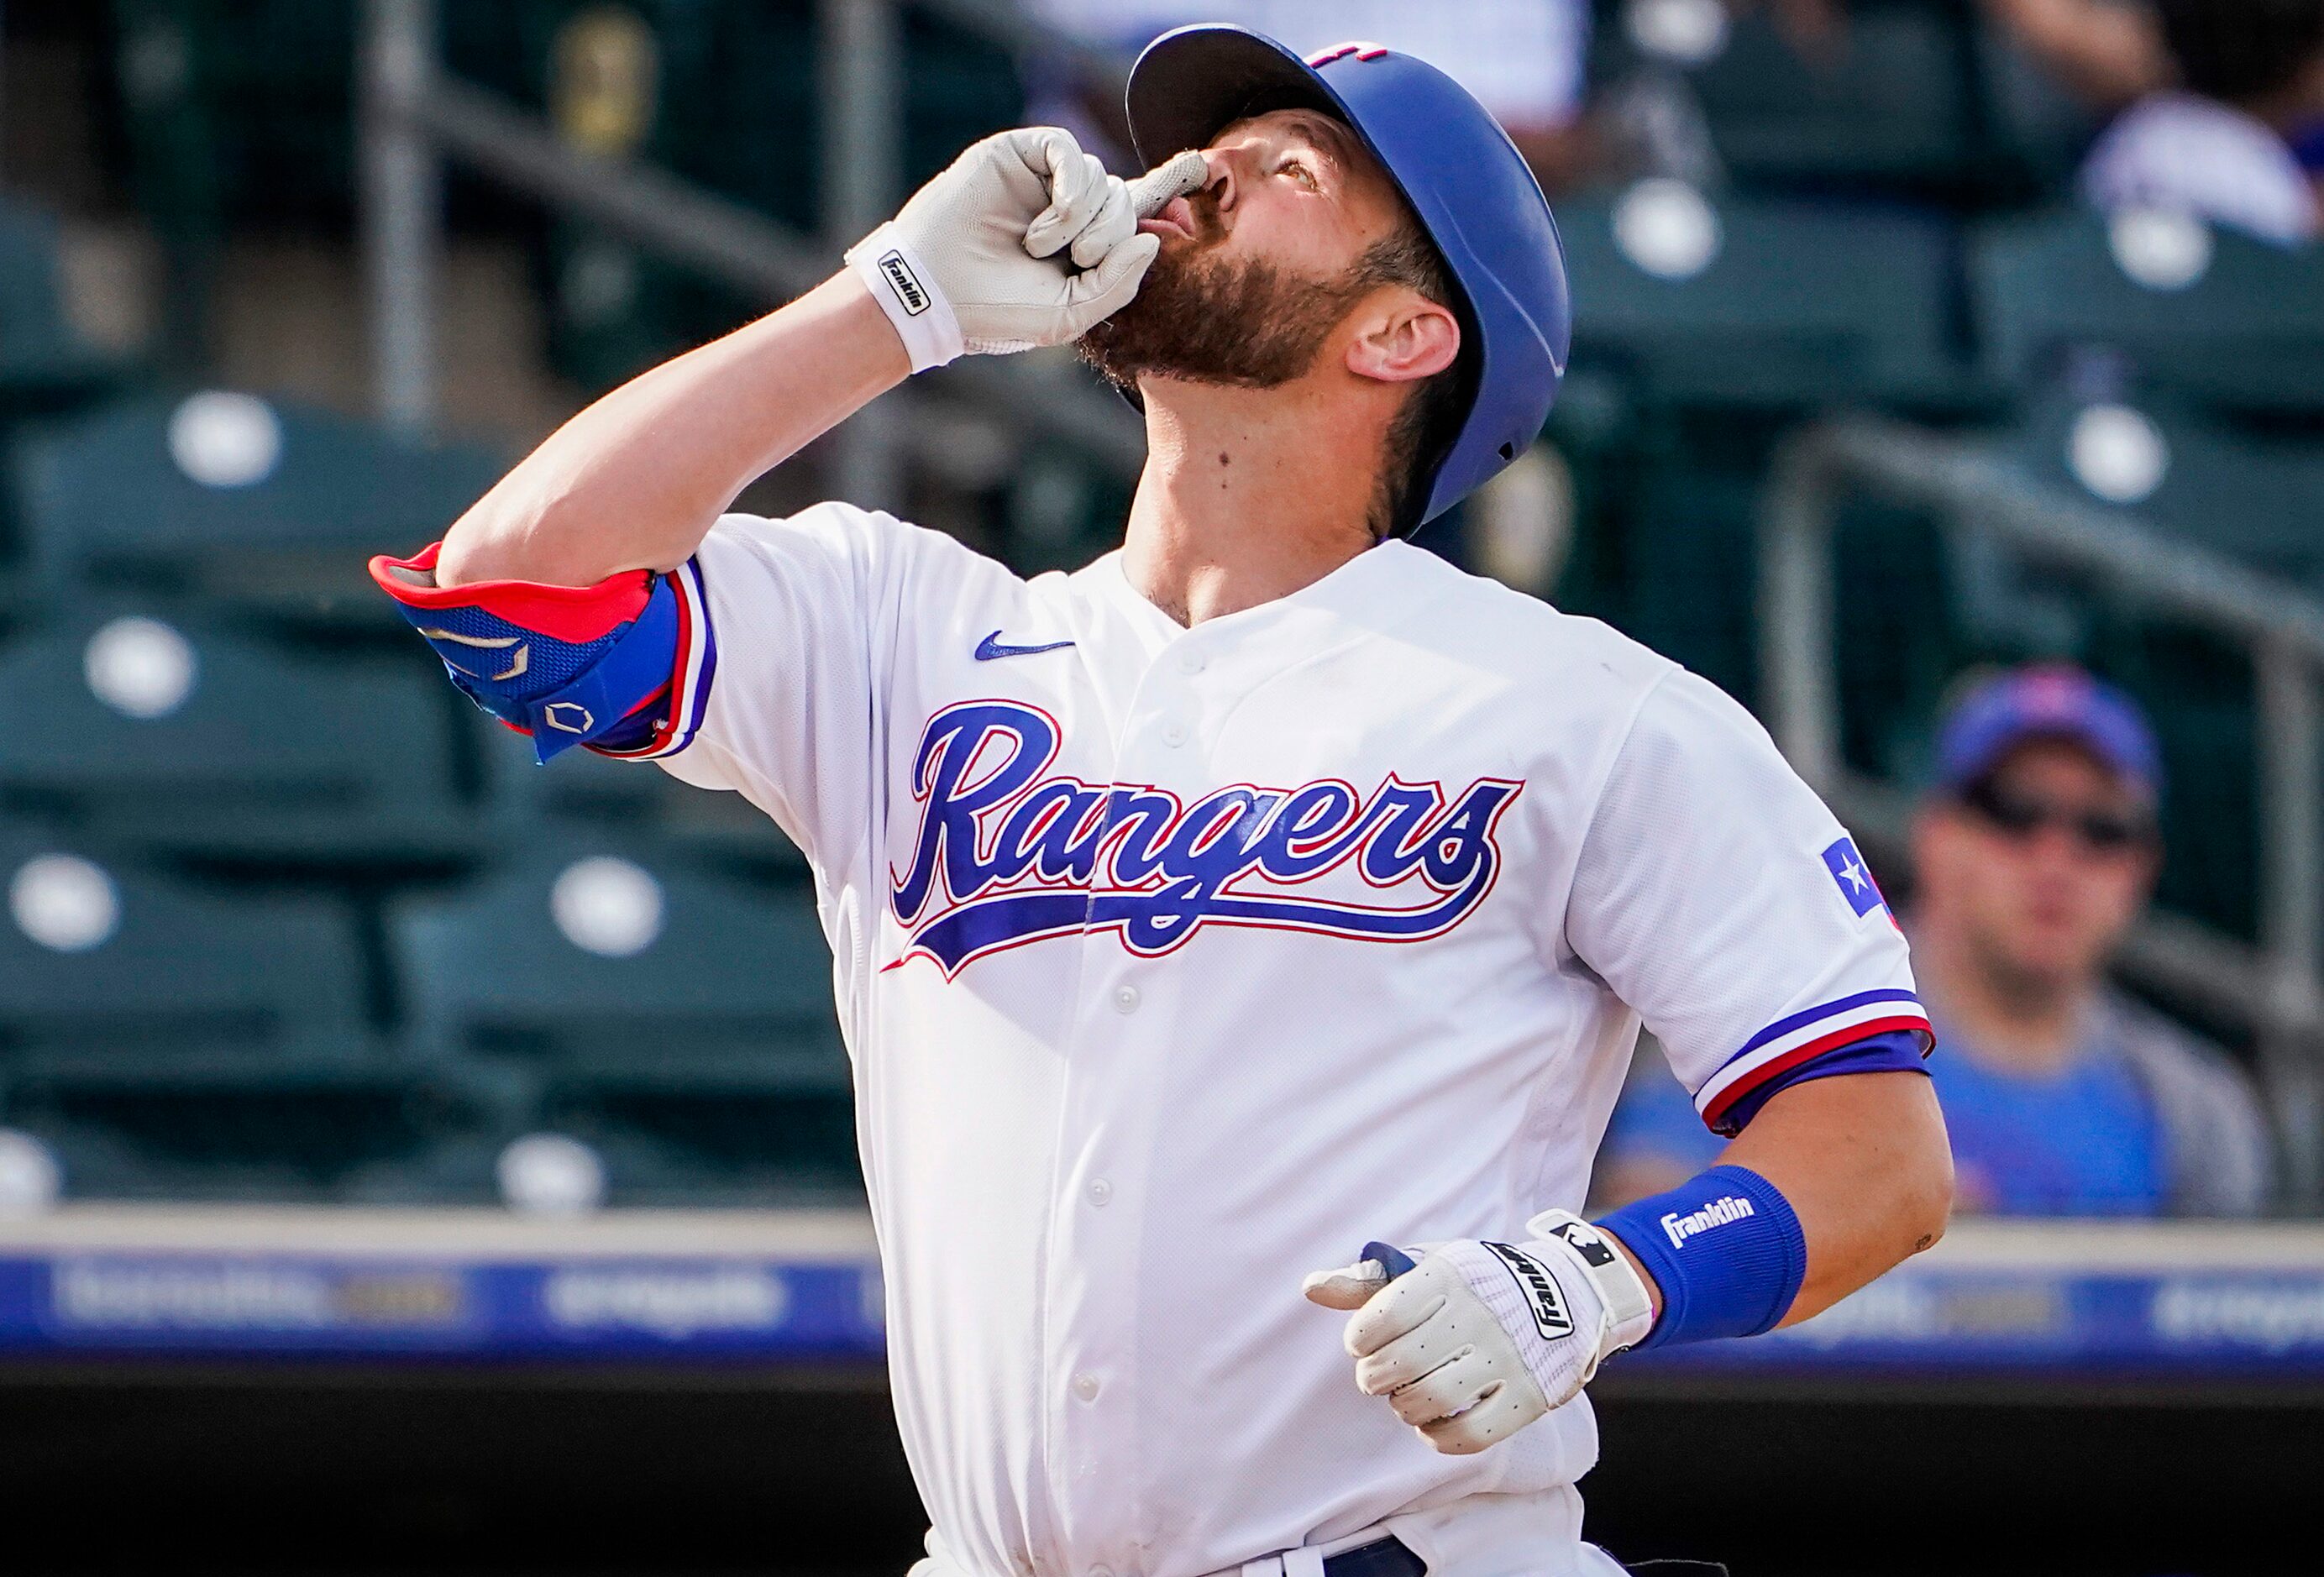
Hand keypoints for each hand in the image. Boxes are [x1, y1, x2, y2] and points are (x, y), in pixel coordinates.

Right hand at [846, 127, 1208, 369]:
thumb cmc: (996, 312)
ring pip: (1102, 177)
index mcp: (1084, 244)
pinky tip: (1048, 224)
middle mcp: (1068, 207)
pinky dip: (1072, 189)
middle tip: (1079, 261)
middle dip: (1114, 233)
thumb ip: (1118, 284)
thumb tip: (1152, 238)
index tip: (1202, 166)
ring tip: (1042, 250)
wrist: (934, 294)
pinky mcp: (1017, 154)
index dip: (1169, 183)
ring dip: (1085, 219)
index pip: (1136, 208)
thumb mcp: (1069, 314)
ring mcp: (1042, 179)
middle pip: (1125, 200)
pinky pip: (1068, 150)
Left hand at [1302, 1217, 1652, 1454]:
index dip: (1359, 1340)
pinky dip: (1439, 1437)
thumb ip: (1370, 1280)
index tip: (1364, 1343)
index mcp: (1448, 1276)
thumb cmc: (1477, 1283)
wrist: (1567, 1294)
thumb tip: (1310, 1287)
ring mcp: (1507, 1357)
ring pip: (1431, 1400)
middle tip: (1377, 1378)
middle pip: (1399, 1365)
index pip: (1380, 1318)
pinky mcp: (1529, 1397)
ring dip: (1404, 1408)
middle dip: (1373, 1379)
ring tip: (1405, 1399)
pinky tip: (1433, 1424)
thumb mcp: (1429, 1266)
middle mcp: (1478, 1315)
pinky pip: (1470, 1436)